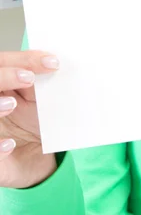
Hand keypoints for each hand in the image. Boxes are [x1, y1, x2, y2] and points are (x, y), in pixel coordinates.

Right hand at [0, 51, 59, 188]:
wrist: (35, 158)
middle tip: (28, 78)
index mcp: (3, 86)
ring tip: (12, 105)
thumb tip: (58, 64)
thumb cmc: (35, 122)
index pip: (4, 63)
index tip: (52, 62)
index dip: (24, 59)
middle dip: (4, 77)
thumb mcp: (41, 101)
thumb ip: (42, 83)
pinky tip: (10, 145)